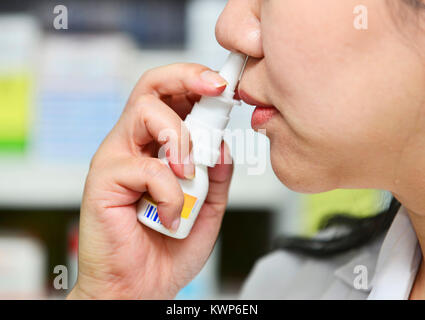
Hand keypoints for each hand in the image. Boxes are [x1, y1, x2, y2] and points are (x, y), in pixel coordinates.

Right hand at [68, 64, 232, 298]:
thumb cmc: (168, 249)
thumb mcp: (207, 208)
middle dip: (186, 78)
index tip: (224, 86)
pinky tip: (173, 216)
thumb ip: (216, 176)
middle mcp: (132, 146)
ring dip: (180, 138)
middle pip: (150, 87)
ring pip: (145, 112)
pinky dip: (172, 192)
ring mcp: (115, 160)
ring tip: (190, 172)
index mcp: (155, 148)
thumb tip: (222, 146)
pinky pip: (148, 168)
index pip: (170, 97)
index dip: (195, 82)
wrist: (140, 288)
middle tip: (214, 89)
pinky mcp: (103, 180)